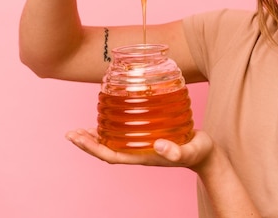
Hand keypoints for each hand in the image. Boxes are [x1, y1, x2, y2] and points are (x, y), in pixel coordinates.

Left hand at [65, 128, 214, 170]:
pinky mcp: (148, 137)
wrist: (206, 154)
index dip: (93, 147)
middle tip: (70, 133)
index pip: (111, 155)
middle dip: (87, 143)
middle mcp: (138, 152)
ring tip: (80, 130)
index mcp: (143, 157)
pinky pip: (124, 135)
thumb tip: (158, 145)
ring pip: (113, 143)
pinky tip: (108, 119)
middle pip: (107, 150)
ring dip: (95, 138)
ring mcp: (142, 146)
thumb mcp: (190, 151)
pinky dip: (112, 128)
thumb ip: (176, 151)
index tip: (77, 138)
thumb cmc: (198, 152)